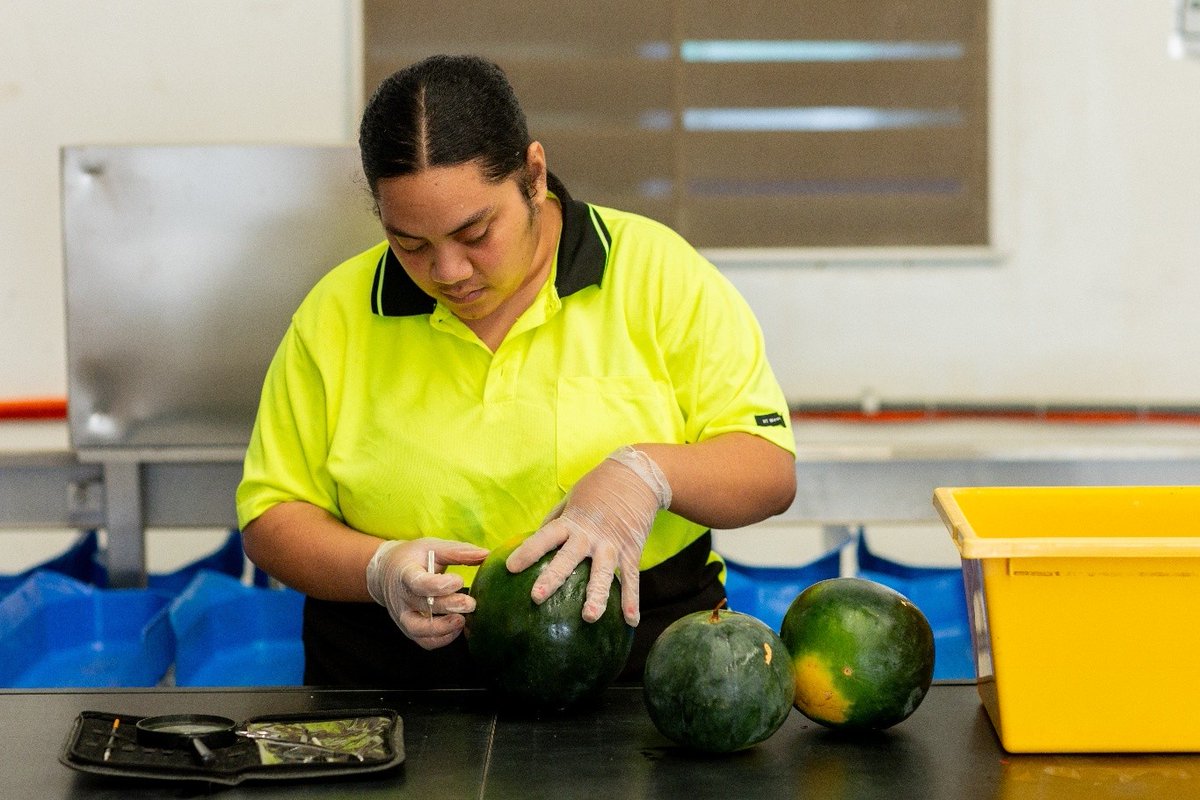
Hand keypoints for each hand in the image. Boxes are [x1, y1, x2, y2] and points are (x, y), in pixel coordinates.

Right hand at [365, 537, 488, 648]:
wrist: (386, 573)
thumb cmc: (413, 558)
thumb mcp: (432, 547)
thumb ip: (458, 552)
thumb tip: (486, 555)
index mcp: (405, 573)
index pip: (418, 583)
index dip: (439, 585)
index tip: (459, 581)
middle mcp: (402, 598)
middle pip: (423, 607)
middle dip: (450, 606)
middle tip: (470, 603)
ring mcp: (404, 616)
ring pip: (419, 630)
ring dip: (444, 628)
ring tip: (462, 620)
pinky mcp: (410, 629)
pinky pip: (424, 641)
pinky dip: (441, 640)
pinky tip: (456, 629)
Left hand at [505, 446, 671, 625]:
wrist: (639, 476)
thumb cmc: (599, 487)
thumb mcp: (572, 497)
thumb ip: (555, 519)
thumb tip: (535, 539)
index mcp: (572, 520)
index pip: (546, 536)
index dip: (529, 551)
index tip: (511, 568)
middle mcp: (590, 535)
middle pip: (569, 558)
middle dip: (553, 577)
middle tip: (536, 597)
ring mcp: (612, 544)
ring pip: (603, 574)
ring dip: (597, 596)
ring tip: (589, 617)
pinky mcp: (632, 551)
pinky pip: (632, 579)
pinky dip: (632, 600)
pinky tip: (630, 622)